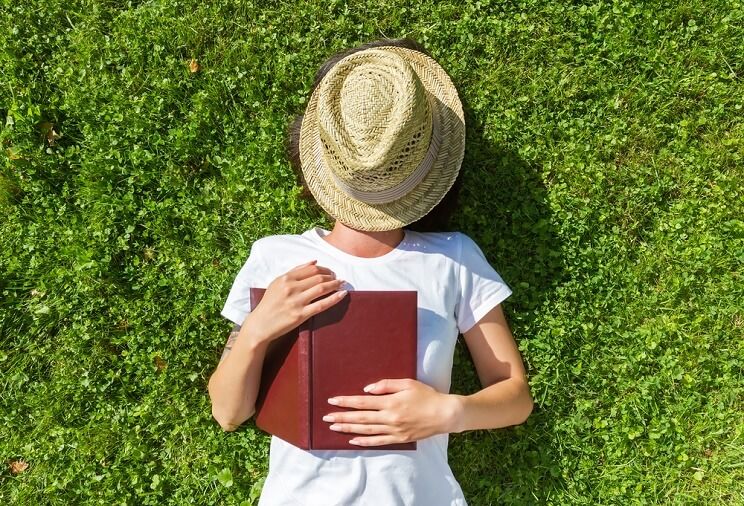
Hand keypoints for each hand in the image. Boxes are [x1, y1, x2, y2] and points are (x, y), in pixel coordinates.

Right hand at [249, 260, 346, 342]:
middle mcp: (291, 288)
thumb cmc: (269, 303)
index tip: (330, 272)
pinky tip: (342, 294)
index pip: (311, 269)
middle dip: (331, 276)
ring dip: (335, 284)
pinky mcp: (300, 315)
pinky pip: (321, 304)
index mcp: (285, 278)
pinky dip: (334, 298)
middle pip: (318, 277)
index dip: (324, 269)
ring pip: (321, 288)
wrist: (260, 324)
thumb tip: (314, 261)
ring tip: (341, 284)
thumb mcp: (277, 283)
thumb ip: (295, 271)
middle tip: (338, 278)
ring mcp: (296, 302)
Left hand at [322, 378, 461, 445]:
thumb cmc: (427, 395)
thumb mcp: (407, 383)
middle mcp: (390, 417)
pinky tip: (353, 440)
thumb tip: (366, 389)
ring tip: (334, 427)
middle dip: (342, 417)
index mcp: (391, 402)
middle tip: (326, 417)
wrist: (444, 414)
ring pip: (366, 430)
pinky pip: (378, 441)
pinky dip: (364, 441)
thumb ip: (386, 385)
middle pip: (361, 418)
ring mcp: (394, 430)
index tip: (332, 401)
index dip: (346, 402)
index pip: (362, 402)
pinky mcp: (399, 438)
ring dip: (348, 429)